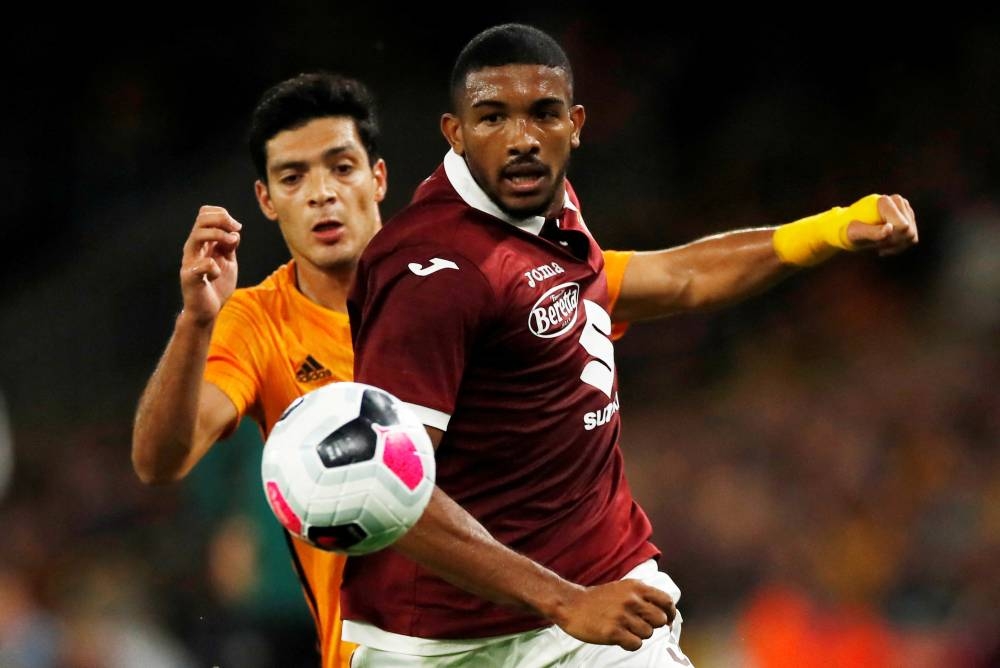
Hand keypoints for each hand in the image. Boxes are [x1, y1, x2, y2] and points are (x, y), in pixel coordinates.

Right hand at [180, 205, 240, 324]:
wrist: (208, 310)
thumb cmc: (217, 284)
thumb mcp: (228, 261)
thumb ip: (230, 246)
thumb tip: (234, 232)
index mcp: (202, 242)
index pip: (204, 214)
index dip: (221, 214)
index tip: (237, 227)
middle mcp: (193, 248)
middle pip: (201, 219)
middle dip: (222, 219)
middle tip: (236, 230)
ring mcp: (190, 261)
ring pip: (198, 235)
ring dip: (218, 235)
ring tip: (231, 243)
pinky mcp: (190, 277)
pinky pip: (202, 264)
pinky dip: (214, 266)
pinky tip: (217, 273)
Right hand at [552, 579, 675, 650]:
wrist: (571, 604)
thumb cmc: (599, 599)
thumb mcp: (624, 588)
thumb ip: (643, 595)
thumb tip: (666, 611)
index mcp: (636, 587)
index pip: (667, 601)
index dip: (670, 613)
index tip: (667, 620)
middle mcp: (631, 600)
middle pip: (660, 620)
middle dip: (653, 625)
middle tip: (640, 625)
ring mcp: (622, 616)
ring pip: (648, 634)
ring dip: (639, 635)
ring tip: (625, 629)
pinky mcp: (613, 632)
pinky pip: (636, 644)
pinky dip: (630, 644)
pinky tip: (620, 638)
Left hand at [846, 194, 917, 255]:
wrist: (853, 229)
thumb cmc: (851, 230)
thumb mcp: (856, 233)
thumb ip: (872, 233)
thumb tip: (889, 229)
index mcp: (886, 201)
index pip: (902, 226)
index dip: (890, 238)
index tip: (875, 240)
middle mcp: (900, 202)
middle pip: (908, 232)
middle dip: (892, 242)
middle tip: (876, 244)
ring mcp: (907, 210)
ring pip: (911, 236)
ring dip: (894, 245)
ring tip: (879, 243)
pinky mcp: (911, 220)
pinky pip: (912, 239)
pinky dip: (898, 246)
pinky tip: (885, 245)